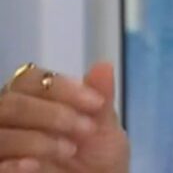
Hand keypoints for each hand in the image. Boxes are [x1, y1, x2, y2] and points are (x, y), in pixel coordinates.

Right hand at [0, 62, 128, 172]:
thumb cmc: (97, 162)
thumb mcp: (105, 131)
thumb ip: (101, 100)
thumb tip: (104, 66)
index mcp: (35, 102)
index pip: (31, 79)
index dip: (62, 88)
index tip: (97, 103)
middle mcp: (11, 122)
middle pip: (11, 103)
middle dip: (53, 114)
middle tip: (86, 129)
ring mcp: (4, 146)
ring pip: (1, 133)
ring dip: (37, 140)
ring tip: (70, 151)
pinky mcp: (1, 168)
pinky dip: (14, 164)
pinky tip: (34, 165)